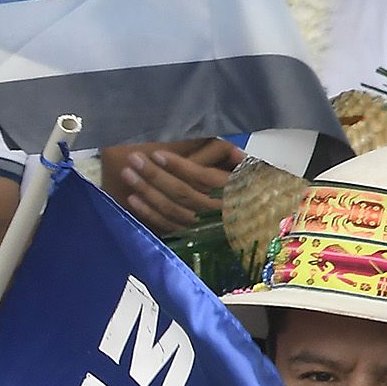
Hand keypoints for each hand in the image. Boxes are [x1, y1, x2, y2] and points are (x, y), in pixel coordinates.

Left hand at [104, 137, 241, 233]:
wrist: (258, 229)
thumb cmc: (250, 193)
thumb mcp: (250, 174)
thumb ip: (235, 159)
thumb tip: (228, 149)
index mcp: (234, 193)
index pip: (203, 178)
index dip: (179, 166)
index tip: (158, 154)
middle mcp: (218, 213)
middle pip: (183, 193)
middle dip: (155, 176)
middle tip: (135, 159)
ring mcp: (203, 227)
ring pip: (172, 209)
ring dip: (147, 191)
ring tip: (128, 173)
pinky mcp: (190, 237)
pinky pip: (167, 225)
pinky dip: (148, 212)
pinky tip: (132, 198)